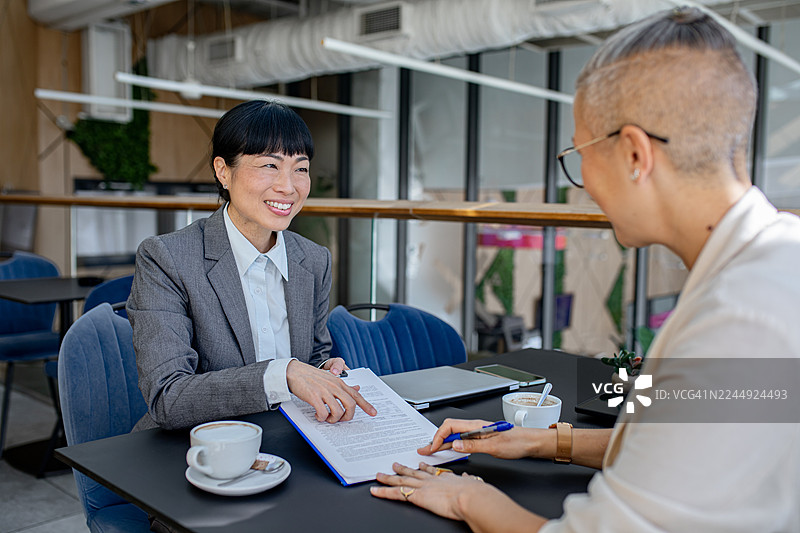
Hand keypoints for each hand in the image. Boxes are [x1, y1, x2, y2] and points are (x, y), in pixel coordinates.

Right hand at [286, 360, 376, 422]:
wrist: (294, 372)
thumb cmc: (311, 376)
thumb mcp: (330, 378)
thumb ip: (343, 385)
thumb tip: (357, 388)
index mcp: (339, 383)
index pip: (356, 395)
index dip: (366, 405)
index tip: (373, 413)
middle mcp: (334, 386)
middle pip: (350, 405)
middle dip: (348, 416)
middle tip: (341, 420)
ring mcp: (324, 391)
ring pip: (338, 411)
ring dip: (333, 419)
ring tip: (327, 418)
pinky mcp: (314, 396)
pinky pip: (323, 413)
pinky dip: (322, 418)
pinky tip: (318, 415)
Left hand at [371, 462, 493, 520]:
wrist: (469, 496)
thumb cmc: (473, 493)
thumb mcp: (472, 484)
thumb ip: (469, 481)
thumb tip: (470, 479)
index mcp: (444, 478)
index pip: (431, 472)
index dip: (424, 468)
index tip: (420, 464)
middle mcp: (431, 480)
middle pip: (412, 473)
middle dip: (403, 469)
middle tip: (395, 464)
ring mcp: (422, 486)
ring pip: (400, 480)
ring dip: (388, 478)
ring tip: (380, 475)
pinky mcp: (415, 495)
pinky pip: (395, 493)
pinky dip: (383, 492)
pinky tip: (375, 490)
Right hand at [418, 418, 547, 459]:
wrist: (531, 442)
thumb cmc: (518, 442)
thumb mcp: (495, 446)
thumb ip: (473, 445)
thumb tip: (455, 444)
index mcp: (477, 426)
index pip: (450, 426)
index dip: (437, 437)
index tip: (431, 448)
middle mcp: (476, 427)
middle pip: (449, 430)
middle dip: (434, 439)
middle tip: (424, 449)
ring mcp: (478, 433)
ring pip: (454, 435)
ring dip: (442, 442)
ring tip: (432, 450)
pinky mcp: (482, 438)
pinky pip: (462, 440)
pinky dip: (452, 445)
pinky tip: (449, 450)